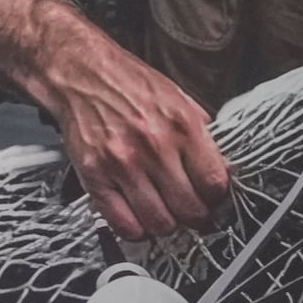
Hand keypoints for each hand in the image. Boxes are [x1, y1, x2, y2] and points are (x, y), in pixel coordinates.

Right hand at [0, 0, 229, 239]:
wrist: (81, 72)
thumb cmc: (128, 83)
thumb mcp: (178, 98)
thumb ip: (201, 133)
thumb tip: (221, 168)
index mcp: (182, 126)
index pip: (215, 184)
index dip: (218, 199)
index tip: (214, 201)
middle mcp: (155, 147)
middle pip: (190, 210)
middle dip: (196, 218)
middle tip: (192, 214)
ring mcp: (123, 164)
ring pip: (160, 223)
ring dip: (167, 226)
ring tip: (166, 215)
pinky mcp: (96, 176)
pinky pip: (124, 224)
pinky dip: (136, 230)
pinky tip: (140, 219)